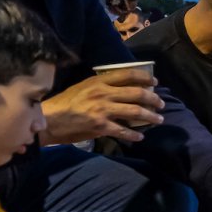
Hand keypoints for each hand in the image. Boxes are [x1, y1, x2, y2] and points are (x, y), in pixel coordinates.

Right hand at [40, 71, 163, 144]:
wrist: (50, 119)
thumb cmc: (66, 102)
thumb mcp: (84, 86)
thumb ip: (102, 85)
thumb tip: (122, 87)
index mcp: (99, 81)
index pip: (128, 74)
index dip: (145, 77)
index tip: (155, 82)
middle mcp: (103, 94)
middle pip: (136, 93)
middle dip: (153, 99)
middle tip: (161, 104)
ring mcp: (103, 110)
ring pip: (134, 112)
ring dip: (150, 116)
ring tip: (159, 119)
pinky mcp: (100, 126)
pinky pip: (123, 131)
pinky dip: (134, 134)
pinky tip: (140, 137)